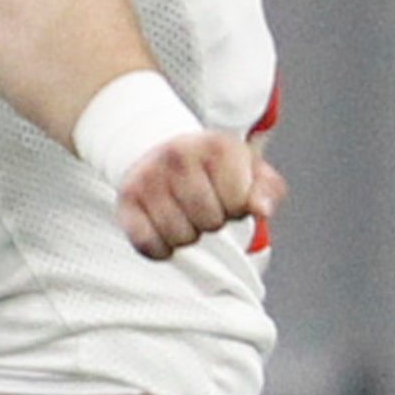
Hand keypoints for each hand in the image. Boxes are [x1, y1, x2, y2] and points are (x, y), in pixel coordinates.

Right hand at [113, 131, 286, 260]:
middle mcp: (179, 154)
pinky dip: (160, 249)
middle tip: (205, 205)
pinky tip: (165, 230)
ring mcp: (149, 175)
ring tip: (186, 213)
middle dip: (213, 221)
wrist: (163, 147)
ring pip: (179, 237)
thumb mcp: (250, 170)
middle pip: (209, 222)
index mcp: (216, 145)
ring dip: (187, 235)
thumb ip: (267, 190)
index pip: (237, 204)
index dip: (237, 208)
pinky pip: (147, 245)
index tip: (228, 194)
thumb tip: (263, 211)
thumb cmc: (217, 169)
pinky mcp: (126, 199)